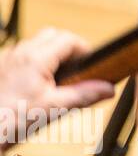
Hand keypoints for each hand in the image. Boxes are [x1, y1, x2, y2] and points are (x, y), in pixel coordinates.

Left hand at [0, 29, 111, 149]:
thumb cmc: (12, 120)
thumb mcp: (55, 108)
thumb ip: (84, 95)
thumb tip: (109, 89)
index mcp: (36, 59)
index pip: (69, 39)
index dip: (83, 49)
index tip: (89, 62)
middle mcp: (20, 52)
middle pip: (52, 34)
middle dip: (67, 46)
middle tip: (75, 67)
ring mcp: (7, 58)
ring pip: (35, 42)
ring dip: (50, 52)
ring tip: (56, 76)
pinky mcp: (0, 66)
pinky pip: (21, 53)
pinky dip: (34, 60)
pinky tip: (35, 82)